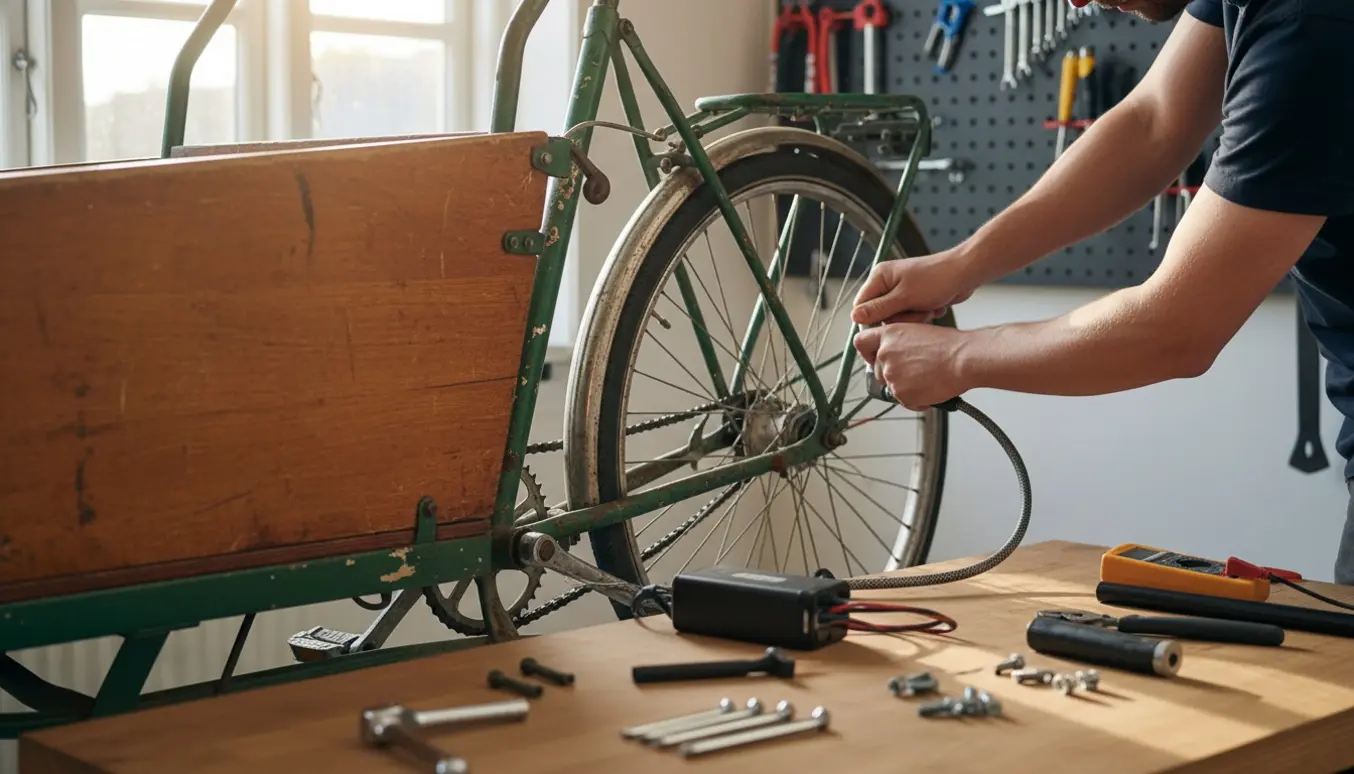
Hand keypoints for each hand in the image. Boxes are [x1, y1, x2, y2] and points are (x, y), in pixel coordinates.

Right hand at [850, 251, 977, 326]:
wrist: (965, 272)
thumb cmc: (937, 279)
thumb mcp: (904, 297)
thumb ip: (878, 309)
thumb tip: (854, 317)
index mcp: (880, 277)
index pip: (861, 305)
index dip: (870, 320)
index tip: (885, 329)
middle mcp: (888, 283)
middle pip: (880, 315)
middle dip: (900, 319)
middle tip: (916, 311)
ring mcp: (902, 291)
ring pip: (897, 318)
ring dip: (914, 319)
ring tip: (928, 308)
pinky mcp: (914, 298)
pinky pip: (910, 316)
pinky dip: (922, 316)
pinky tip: (934, 307)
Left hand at [853, 323, 968, 409]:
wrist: (963, 359)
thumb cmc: (948, 345)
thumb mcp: (917, 331)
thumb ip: (898, 341)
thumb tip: (893, 351)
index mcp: (888, 335)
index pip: (860, 342)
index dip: (867, 352)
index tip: (875, 357)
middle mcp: (885, 354)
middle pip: (878, 370)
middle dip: (894, 374)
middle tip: (915, 372)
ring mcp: (891, 375)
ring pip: (892, 387)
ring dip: (906, 387)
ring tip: (927, 378)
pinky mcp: (901, 393)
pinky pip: (904, 400)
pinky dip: (916, 399)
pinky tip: (931, 389)